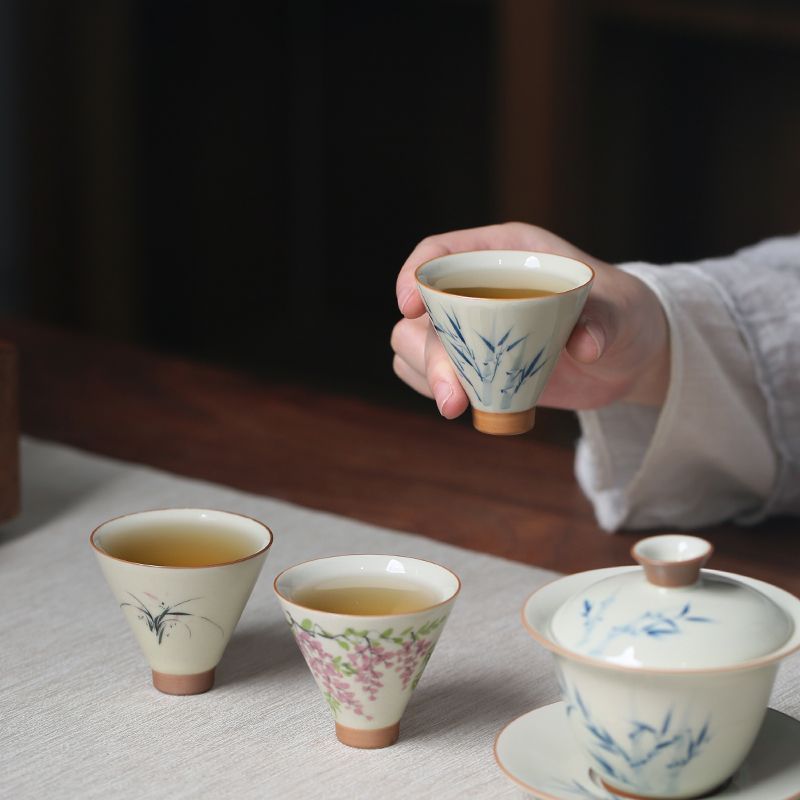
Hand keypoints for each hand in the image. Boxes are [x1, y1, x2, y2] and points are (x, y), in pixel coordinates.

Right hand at [391, 222, 669, 417]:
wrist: (627, 357)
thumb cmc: (624, 314)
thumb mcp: (621, 310)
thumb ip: (603, 320)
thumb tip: (584, 345)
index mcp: (505, 254)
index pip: (439, 252)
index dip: (415, 273)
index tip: (409, 306)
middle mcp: (478, 289)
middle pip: (422, 312)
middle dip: (428, 354)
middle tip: (453, 397)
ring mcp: (472, 329)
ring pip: (413, 345)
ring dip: (427, 376)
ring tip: (459, 406)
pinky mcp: (474, 364)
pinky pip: (429, 375)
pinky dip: (435, 390)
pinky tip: (464, 403)